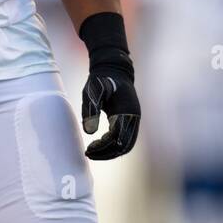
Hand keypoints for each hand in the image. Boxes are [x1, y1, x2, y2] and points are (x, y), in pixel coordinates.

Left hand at [78, 11, 140, 160]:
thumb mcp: (92, 91)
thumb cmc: (101, 79)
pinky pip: (125, 138)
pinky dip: (113, 145)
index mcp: (126, 111)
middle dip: (107, 153)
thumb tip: (89, 132)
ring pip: (127, 144)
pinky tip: (99, 144)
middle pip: (125, 145)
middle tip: (89, 154)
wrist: (113, 68)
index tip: (88, 149)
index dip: (103, 147)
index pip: (117, 138)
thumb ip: (91, 110)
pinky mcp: (130, 119)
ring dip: (111, 151)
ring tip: (92, 152)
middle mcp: (133, 117)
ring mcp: (134, 118)